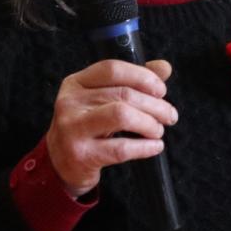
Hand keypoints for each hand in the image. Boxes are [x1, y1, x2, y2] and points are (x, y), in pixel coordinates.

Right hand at [45, 59, 175, 196]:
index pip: (112, 69)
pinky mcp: (81, 154)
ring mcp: (73, 128)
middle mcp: (70, 102)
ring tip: (158, 130)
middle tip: (169, 115)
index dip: (142, 76)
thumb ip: (132, 82)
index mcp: (76, 83)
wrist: (60, 163)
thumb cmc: (87, 126)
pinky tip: (155, 146)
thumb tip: (164, 68)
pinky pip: (121, 148)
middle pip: (123, 94)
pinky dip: (145, 147)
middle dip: (155, 105)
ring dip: (149, 123)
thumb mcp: (103, 99)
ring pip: (122, 116)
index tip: (161, 90)